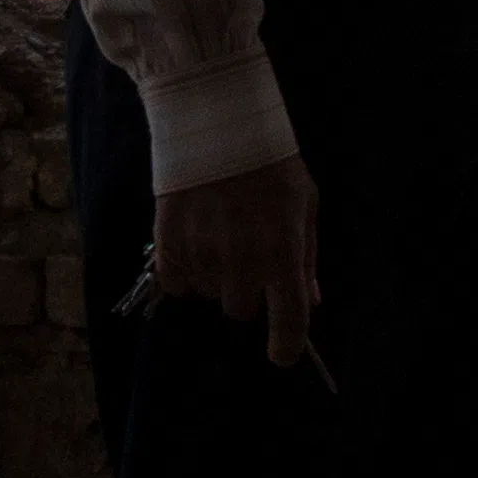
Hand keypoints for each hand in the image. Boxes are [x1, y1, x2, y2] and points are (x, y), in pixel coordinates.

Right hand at [150, 156, 322, 370]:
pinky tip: (193, 242)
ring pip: (209, 295)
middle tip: (248, 257)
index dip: (287, 346)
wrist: (215, 123)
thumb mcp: (304, 205)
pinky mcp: (168, 248)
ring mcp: (202, 258)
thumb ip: (306, 257)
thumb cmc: (270, 163)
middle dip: (248, 293)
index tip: (282, 354)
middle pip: (241, 312)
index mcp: (282, 255)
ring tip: (219, 236)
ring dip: (216, 278)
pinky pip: (177, 285)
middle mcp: (242, 265)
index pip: (289, 323)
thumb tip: (309, 301)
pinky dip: (185, 272)